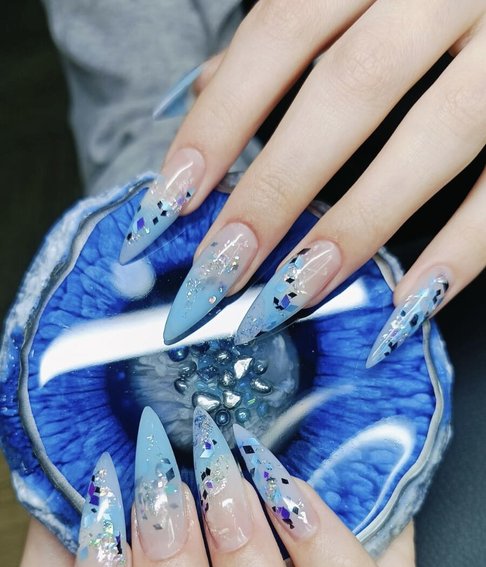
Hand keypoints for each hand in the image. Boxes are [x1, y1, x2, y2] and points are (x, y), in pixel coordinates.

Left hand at [122, 0, 484, 361]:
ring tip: (294, 296)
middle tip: (218, 274)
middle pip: (350, 89)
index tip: (169, 203)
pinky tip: (405, 304)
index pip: (282, 29)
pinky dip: (461, 249)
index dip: (221, 119)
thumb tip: (209, 96)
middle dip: (276, 190)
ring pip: (435, 134)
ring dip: (358, 225)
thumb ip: (293, 27)